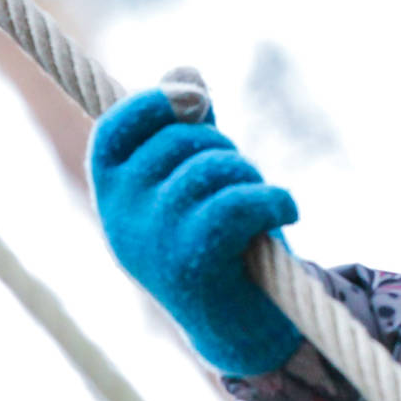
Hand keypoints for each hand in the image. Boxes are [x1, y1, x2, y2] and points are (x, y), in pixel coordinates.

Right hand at [89, 79, 301, 377]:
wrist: (241, 329)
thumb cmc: (221, 241)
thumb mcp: (197, 178)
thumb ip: (189, 127)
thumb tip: (184, 71)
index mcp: (112, 192)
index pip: (115, 127)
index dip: (155, 101)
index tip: (200, 100)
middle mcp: (118, 218)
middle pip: (178, 140)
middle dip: (225, 148)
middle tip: (244, 181)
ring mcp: (149, 244)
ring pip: (211, 168)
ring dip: (251, 176)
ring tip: (263, 202)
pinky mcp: (188, 268)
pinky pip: (236, 204)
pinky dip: (273, 200)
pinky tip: (288, 209)